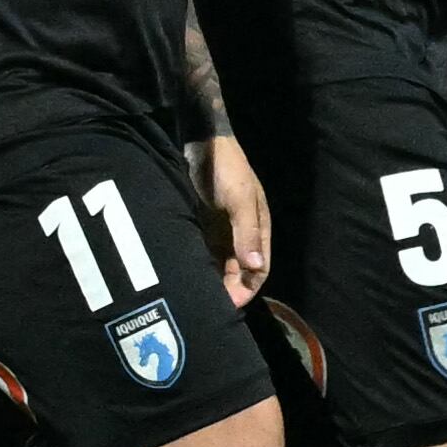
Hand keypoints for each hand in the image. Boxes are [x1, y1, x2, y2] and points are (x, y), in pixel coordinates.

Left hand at [190, 135, 271, 304]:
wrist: (200, 141)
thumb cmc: (225, 169)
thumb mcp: (238, 199)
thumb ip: (246, 232)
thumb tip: (257, 267)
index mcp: (258, 227)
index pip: (259, 269)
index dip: (247, 289)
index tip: (230, 305)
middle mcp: (242, 233)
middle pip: (239, 271)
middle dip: (229, 289)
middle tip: (209, 306)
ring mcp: (222, 229)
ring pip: (221, 264)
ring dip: (213, 280)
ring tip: (197, 295)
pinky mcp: (203, 224)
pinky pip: (204, 252)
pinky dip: (200, 265)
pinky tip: (187, 274)